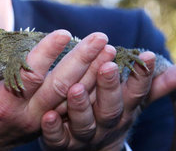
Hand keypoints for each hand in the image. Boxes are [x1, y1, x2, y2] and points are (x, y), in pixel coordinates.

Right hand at [0, 30, 109, 149]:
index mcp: (5, 103)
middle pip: (60, 85)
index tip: (64, 33)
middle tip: (100, 38)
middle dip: (82, 60)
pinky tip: (101, 71)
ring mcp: (42, 118)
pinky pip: (74, 104)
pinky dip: (90, 88)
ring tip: (108, 50)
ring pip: (72, 96)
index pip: (31, 76)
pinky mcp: (48, 120)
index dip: (47, 54)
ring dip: (92, 73)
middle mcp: (28, 112)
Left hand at [40, 51, 156, 150]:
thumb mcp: (130, 103)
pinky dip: (53, 129)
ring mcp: (83, 136)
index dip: (141, 76)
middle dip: (109, 87)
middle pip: (110, 108)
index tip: (147, 56)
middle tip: (107, 66)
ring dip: (80, 107)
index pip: (135, 93)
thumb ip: (149, 87)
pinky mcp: (60, 145)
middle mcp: (105, 124)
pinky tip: (48, 116)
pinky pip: (57, 139)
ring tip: (75, 89)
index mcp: (122, 111)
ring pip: (84, 124)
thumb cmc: (108, 115)